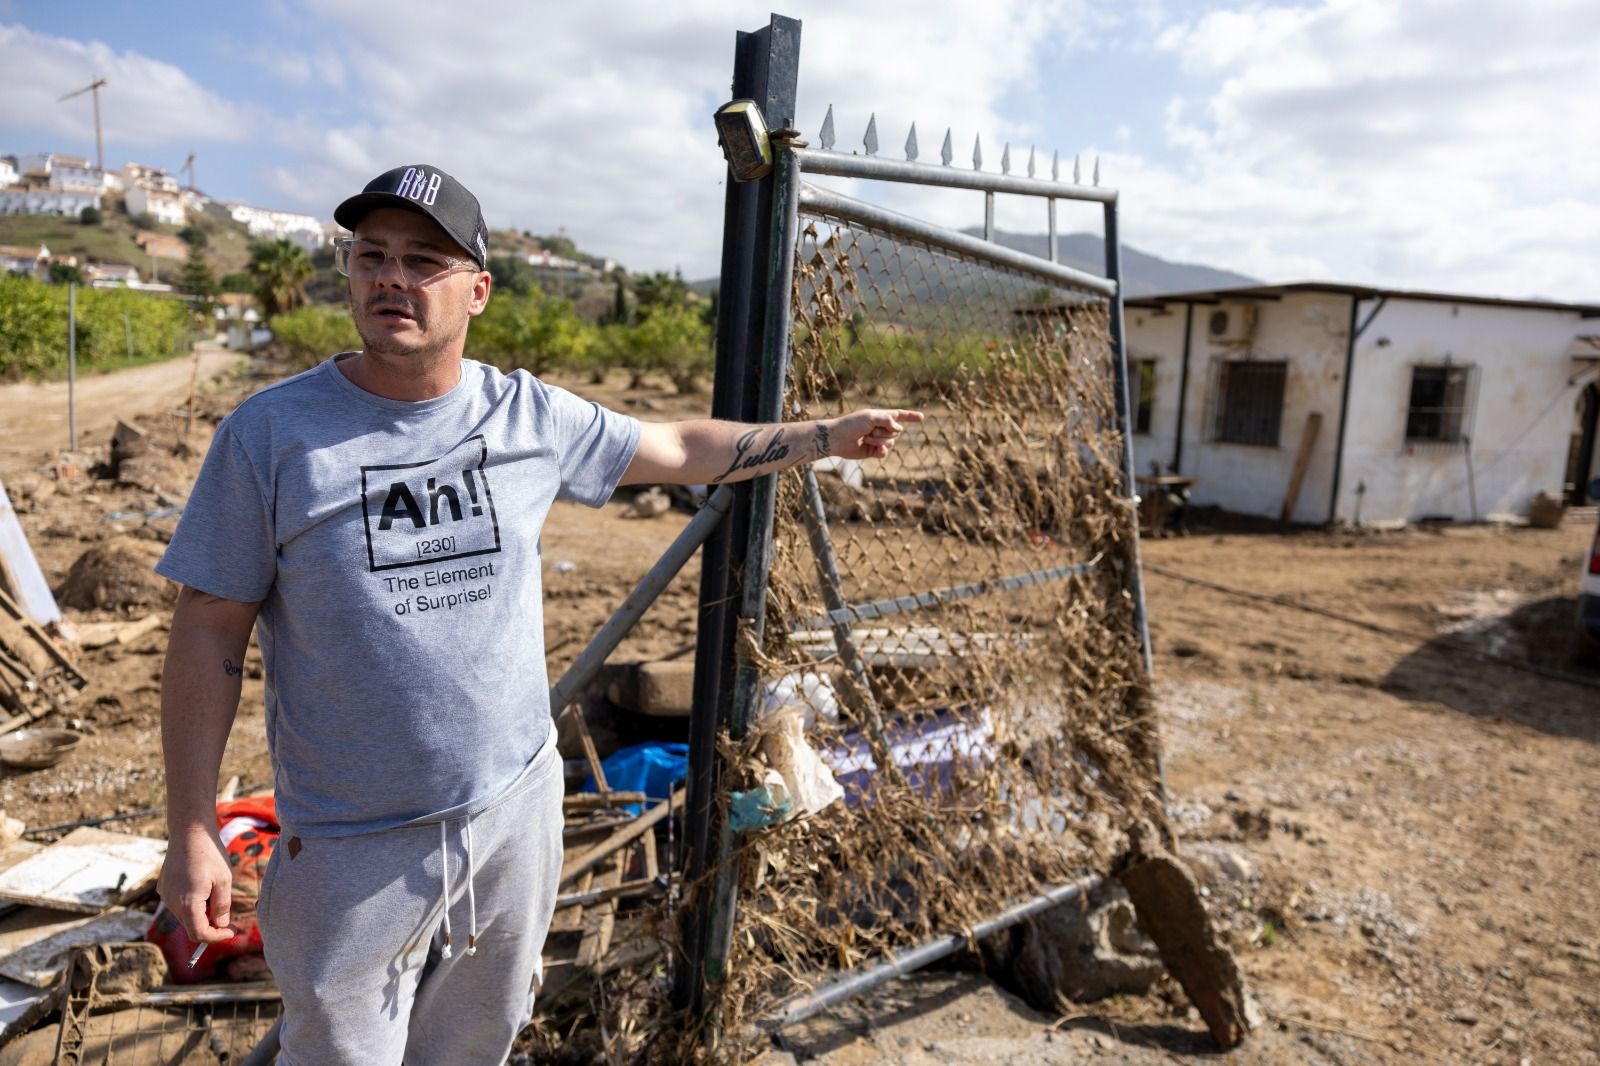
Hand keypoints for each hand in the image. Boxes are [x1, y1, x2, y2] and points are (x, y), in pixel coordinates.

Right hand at [158, 825, 235, 943]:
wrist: (189, 831)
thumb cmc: (209, 854)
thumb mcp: (224, 880)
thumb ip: (222, 906)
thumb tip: (222, 924)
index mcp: (187, 903)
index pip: (199, 934)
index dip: (216, 937)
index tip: (231, 931)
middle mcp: (172, 903)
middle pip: (192, 926)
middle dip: (210, 924)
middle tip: (227, 913)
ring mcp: (165, 895)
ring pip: (185, 915)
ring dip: (201, 912)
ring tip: (214, 892)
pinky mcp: (163, 887)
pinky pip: (178, 903)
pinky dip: (191, 902)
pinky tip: (201, 884)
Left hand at [826, 409, 923, 459]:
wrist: (837, 438)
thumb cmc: (851, 424)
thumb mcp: (871, 417)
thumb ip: (888, 420)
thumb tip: (900, 429)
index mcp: (881, 416)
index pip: (899, 416)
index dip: (911, 416)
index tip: (922, 417)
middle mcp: (881, 428)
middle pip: (896, 432)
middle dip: (885, 432)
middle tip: (870, 431)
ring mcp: (878, 440)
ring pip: (891, 443)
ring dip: (879, 441)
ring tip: (866, 438)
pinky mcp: (873, 451)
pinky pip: (885, 452)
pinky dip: (881, 451)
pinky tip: (873, 450)